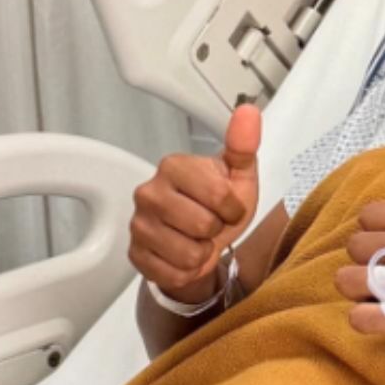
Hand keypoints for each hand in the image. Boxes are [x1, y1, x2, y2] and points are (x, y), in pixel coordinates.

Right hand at [129, 104, 261, 302]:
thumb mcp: (239, 175)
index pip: (219, 196)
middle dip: (216, 231)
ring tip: (197, 239)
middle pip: (204, 226)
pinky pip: (175, 273)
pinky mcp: (135, 255)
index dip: (233, 209)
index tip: (228, 206)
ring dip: (203, 252)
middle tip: (210, 224)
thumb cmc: (218, 206)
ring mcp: (139, 225)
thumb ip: (244, 145)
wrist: (197, 240)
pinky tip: (184, 255)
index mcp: (174, 166)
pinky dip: (188, 271)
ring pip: (190, 254)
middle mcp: (149, 192)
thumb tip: (248, 111)